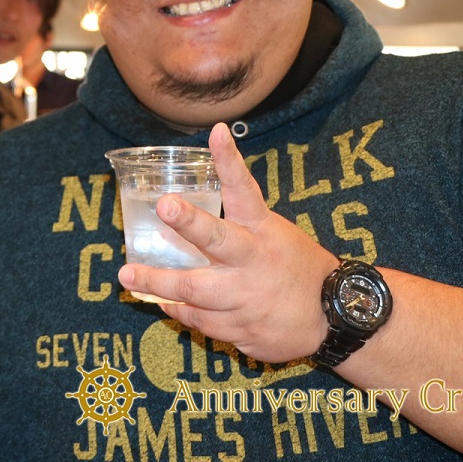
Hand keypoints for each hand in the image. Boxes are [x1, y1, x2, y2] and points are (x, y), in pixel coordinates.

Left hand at [117, 122, 339, 362]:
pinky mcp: (242, 329)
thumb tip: (196, 201)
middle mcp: (252, 261)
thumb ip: (237, 220)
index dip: (229, 161)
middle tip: (164, 207)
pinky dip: (179, 311)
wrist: (335, 316)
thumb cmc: (295, 266)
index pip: (244, 189)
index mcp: (261, 230)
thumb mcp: (274, 232)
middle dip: (189, 222)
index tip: (216, 133)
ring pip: (195, 291)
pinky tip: (162, 302)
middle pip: (216, 240)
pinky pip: (201, 321)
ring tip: (128, 275)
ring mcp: (246, 298)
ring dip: (158, 283)